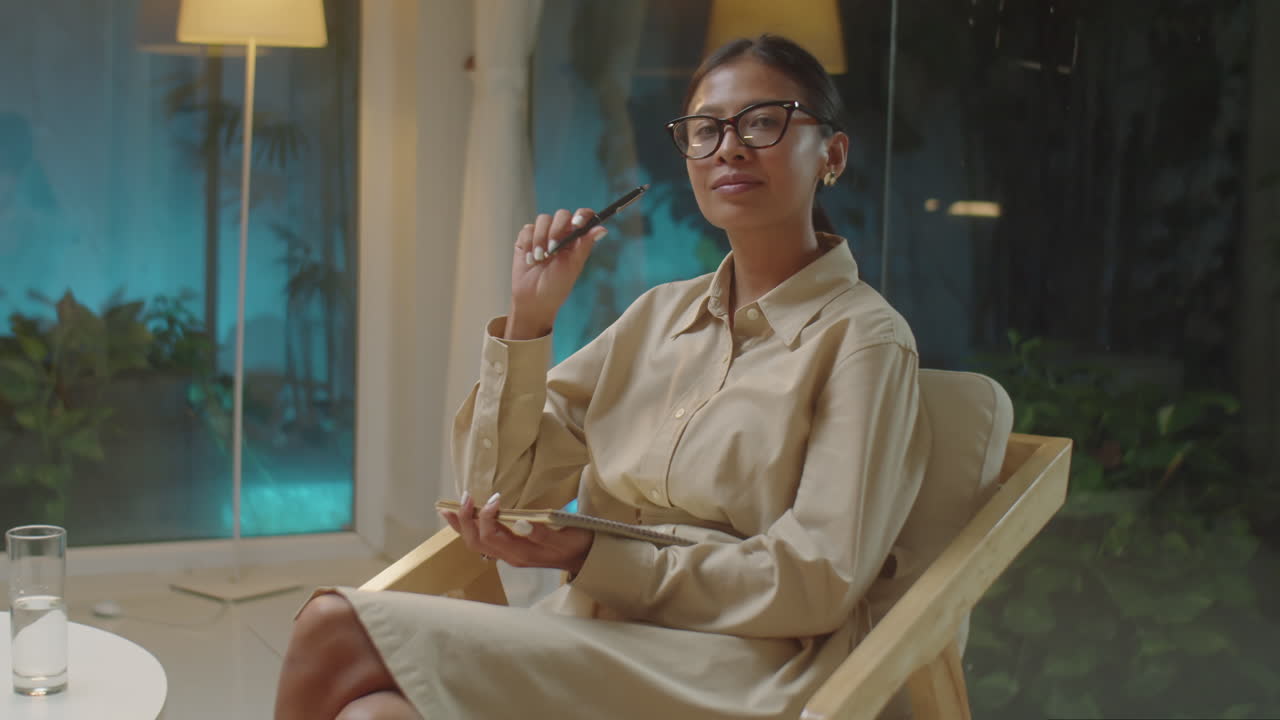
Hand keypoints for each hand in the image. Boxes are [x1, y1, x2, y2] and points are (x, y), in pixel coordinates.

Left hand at [440, 491, 594, 573]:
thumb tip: (520, 524)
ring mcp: (509, 555)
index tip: (495, 498)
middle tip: (464, 497)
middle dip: (465, 519)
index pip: (491, 536)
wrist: (586, 558)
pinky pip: (483, 542)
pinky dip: (470, 529)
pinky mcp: (511, 550)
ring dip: (462, 526)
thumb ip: (542, 532)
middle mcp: (510, 556)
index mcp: (521, 553)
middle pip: (476, 542)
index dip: (486, 516)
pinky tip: (466, 518)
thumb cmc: (577, 543)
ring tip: (448, 509)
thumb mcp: (565, 536)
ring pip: (476, 544)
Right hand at [506, 208, 607, 339]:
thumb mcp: (574, 265)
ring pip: (543, 220)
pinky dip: (528, 243)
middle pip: (562, 215)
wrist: (534, 299)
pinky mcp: (527, 239)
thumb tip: (603, 229)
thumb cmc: (557, 286)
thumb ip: (585, 244)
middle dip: (556, 230)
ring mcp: (543, 235)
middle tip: (552, 250)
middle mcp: (561, 234)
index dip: (581, 215)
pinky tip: (531, 259)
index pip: (583, 216)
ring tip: (540, 259)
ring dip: (540, 239)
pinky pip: (527, 229)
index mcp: (576, 239)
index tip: (577, 224)